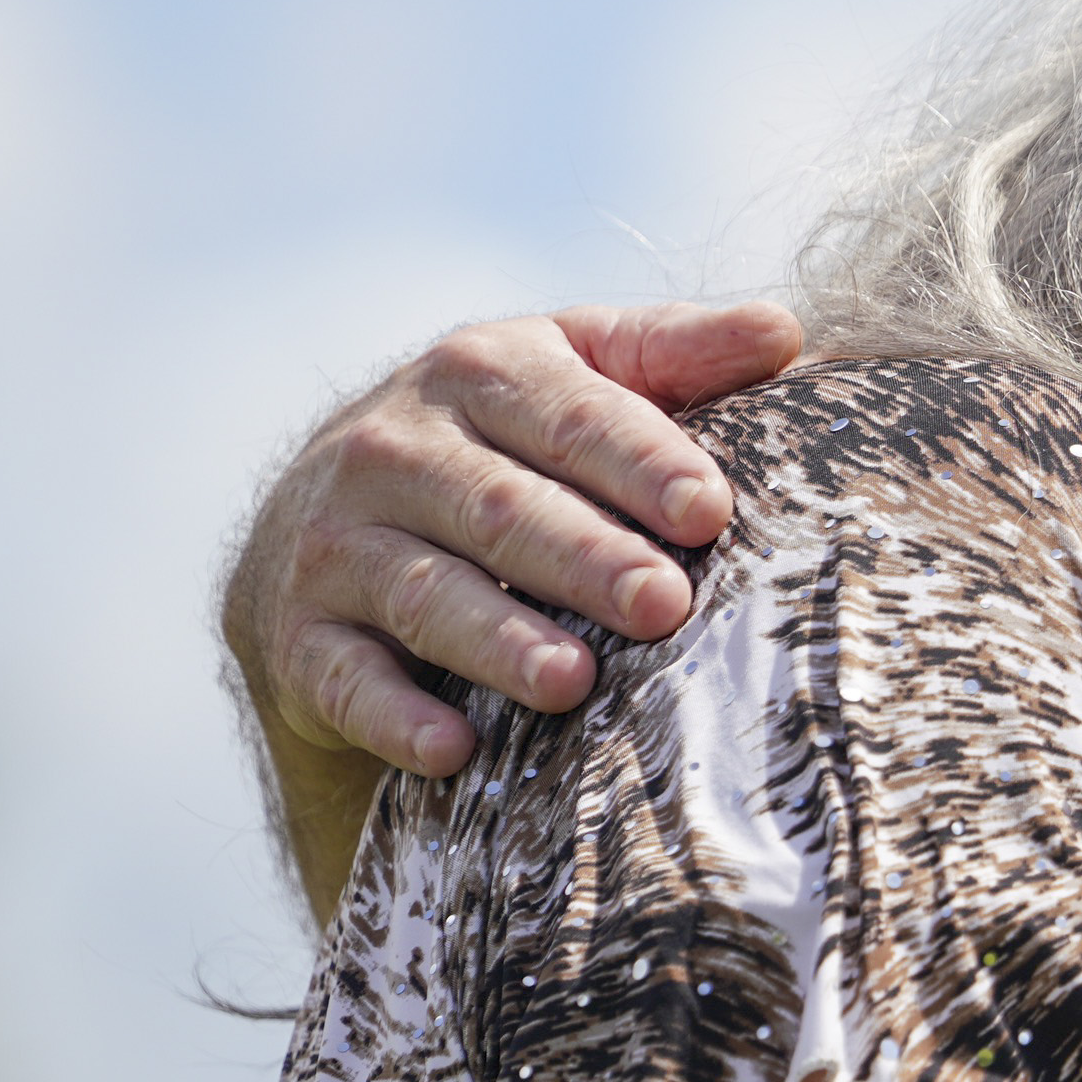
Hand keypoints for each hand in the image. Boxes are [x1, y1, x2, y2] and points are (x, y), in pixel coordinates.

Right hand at [225, 302, 805, 777]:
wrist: (320, 520)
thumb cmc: (501, 442)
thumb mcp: (579, 373)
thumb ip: (676, 353)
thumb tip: (783, 331)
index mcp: (480, 370)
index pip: (573, 415)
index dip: (642, 461)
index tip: (709, 509)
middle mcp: (395, 447)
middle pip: (504, 508)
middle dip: (587, 559)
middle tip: (666, 604)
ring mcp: (336, 543)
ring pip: (425, 592)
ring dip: (499, 640)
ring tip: (573, 681)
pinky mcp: (298, 636)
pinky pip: (345, 679)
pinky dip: (394, 717)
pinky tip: (452, 750)